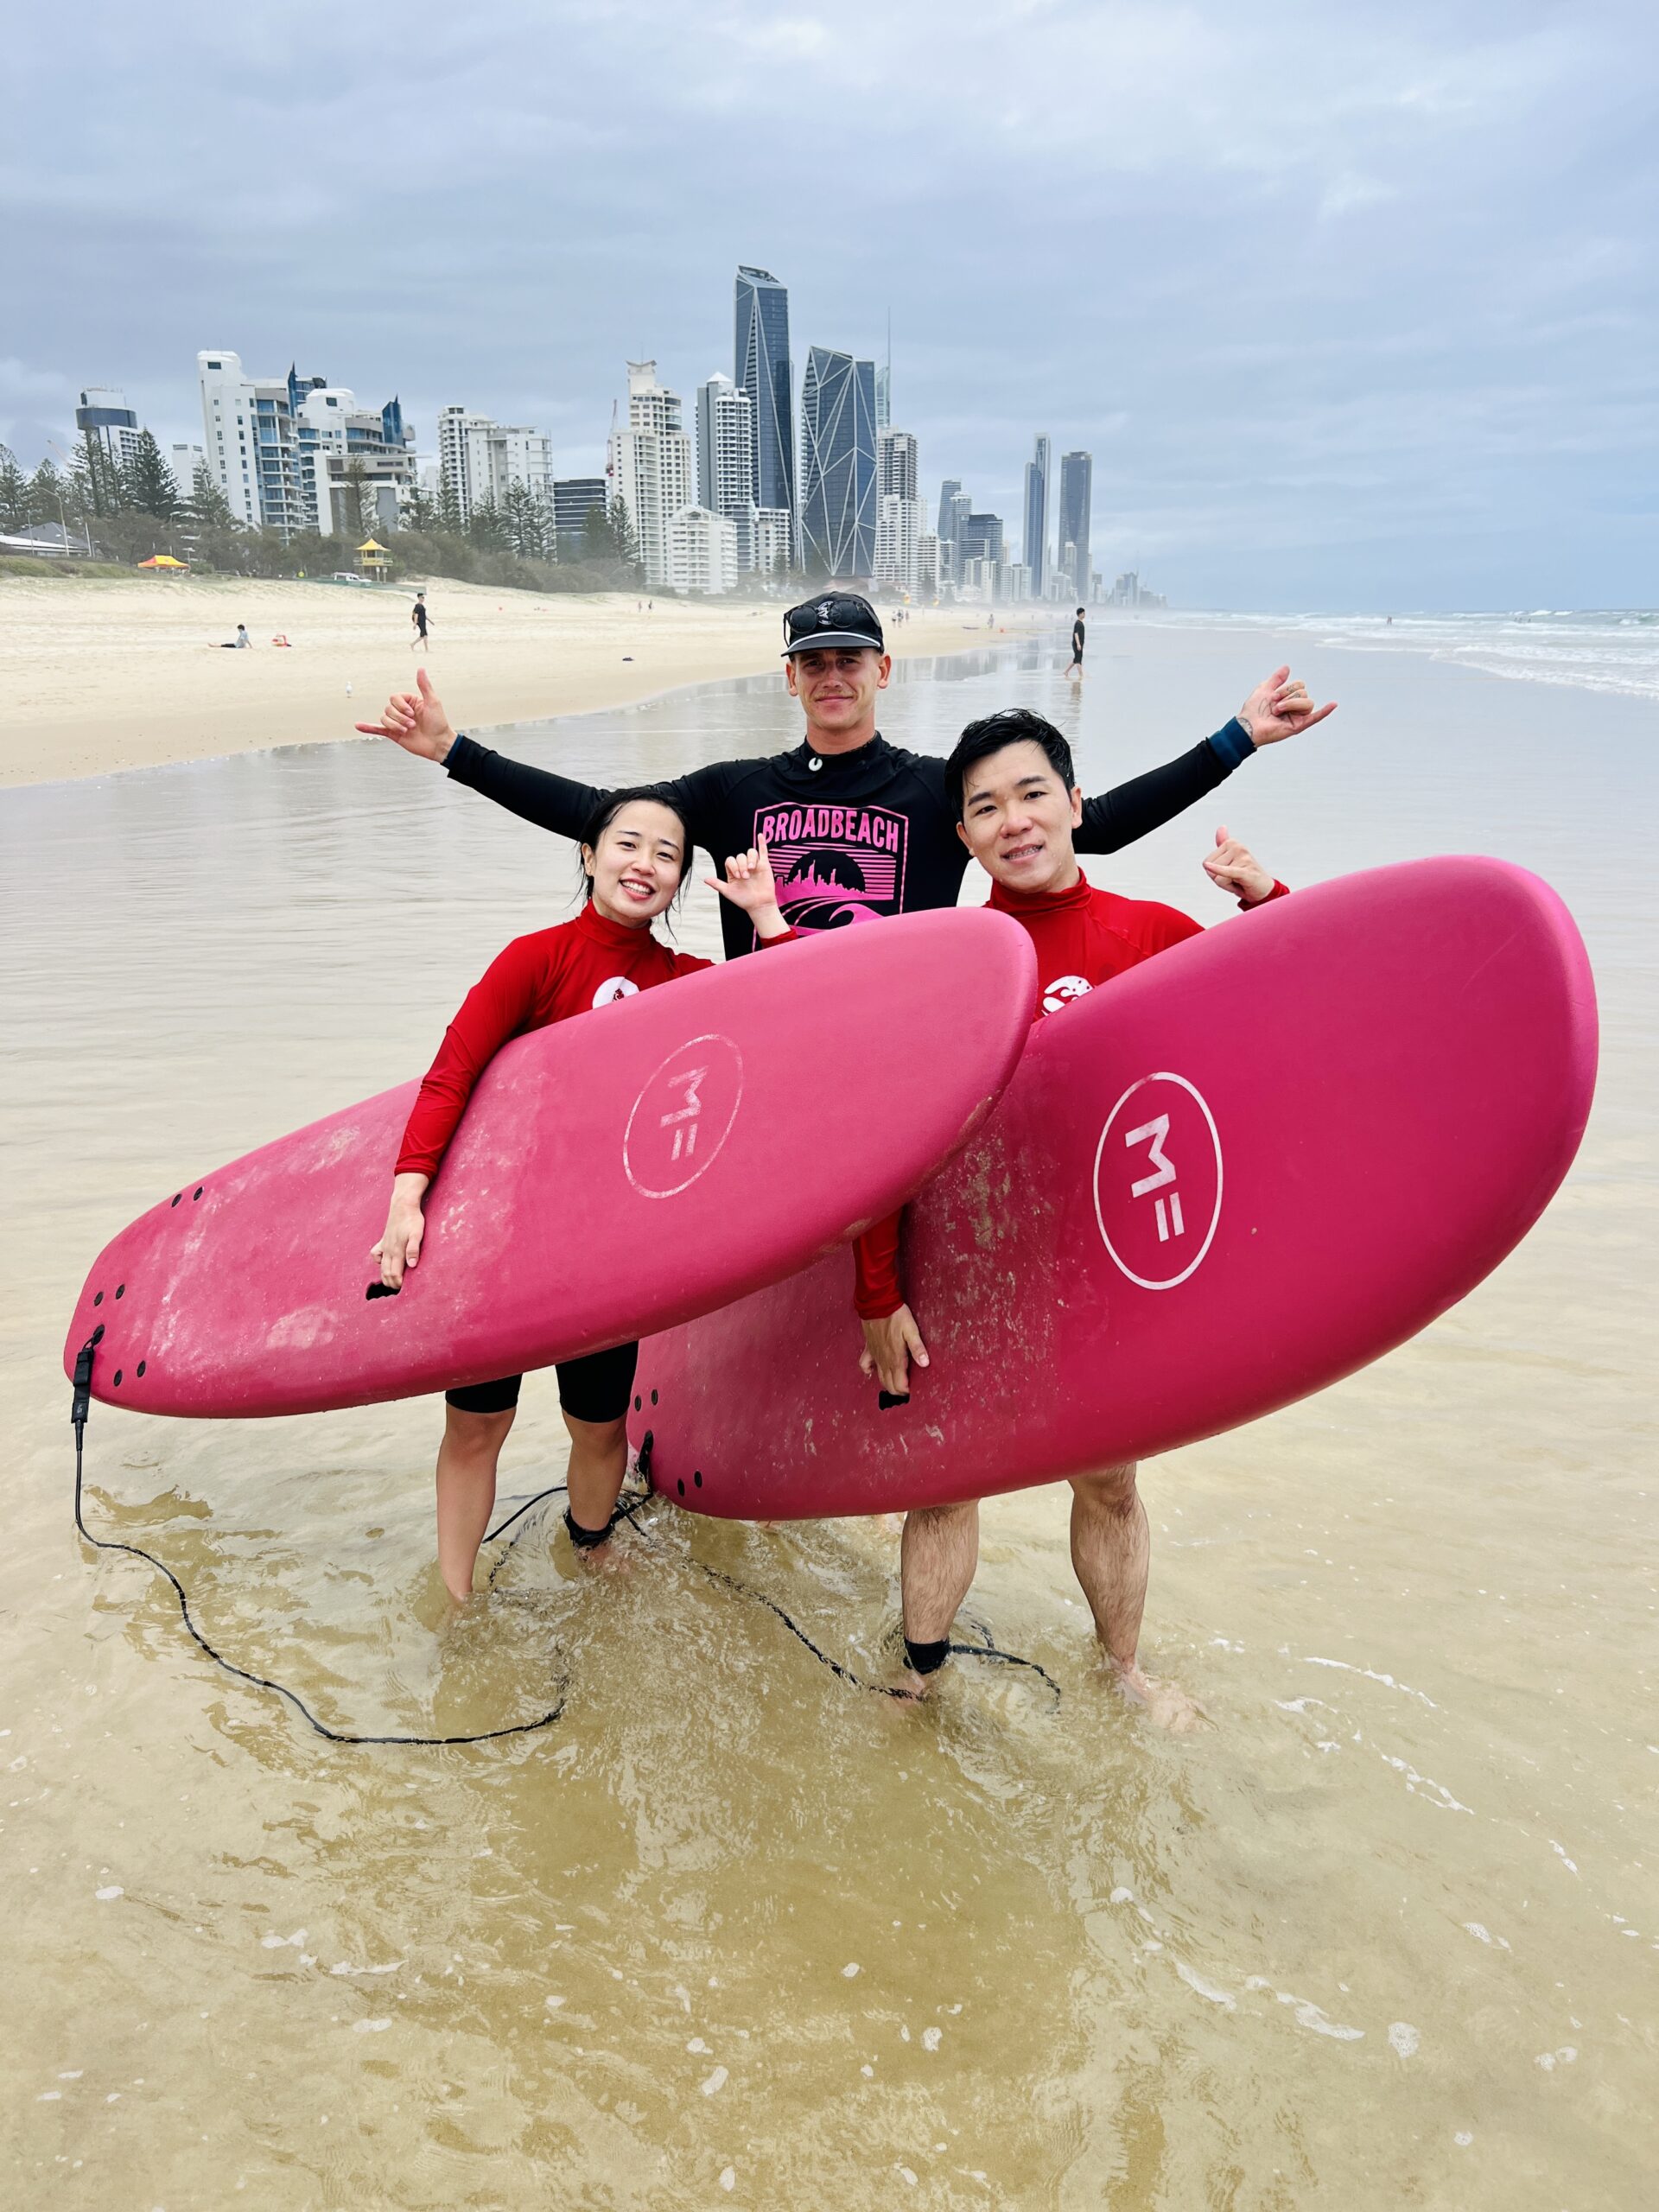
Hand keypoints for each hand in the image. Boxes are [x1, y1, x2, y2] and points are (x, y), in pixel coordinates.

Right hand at [355, 667, 456, 762]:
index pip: (394, 698)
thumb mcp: (433, 702)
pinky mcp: (394, 734)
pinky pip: (377, 729)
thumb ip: (424, 686)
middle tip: (412, 725)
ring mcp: (397, 723)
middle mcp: (402, 712)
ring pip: (384, 719)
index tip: (413, 713)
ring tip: (407, 731)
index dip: (401, 706)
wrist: (439, 744)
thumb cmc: (439, 723)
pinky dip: (367, 727)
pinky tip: (359, 726)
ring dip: (395, 725)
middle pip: (388, 709)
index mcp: (409, 702)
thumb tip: (420, 669)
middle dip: (400, 718)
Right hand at [371, 1173, 429, 1287]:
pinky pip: (375, 1254)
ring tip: (393, 1282)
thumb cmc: (412, 1219)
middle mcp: (388, 1250)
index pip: (394, 1273)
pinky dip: (378, 1262)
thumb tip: (412, 1265)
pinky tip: (384, 1263)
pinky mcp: (383, 1240)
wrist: (403, 1205)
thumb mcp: (417, 1233)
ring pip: (381, 1266)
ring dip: (385, 1276)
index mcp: (396, 1251)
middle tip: (400, 1288)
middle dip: (392, 1283)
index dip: (399, 1283)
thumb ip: (414, 1249)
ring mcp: (384, 1245)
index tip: (406, 1288)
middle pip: (386, 1272)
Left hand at [708, 838, 785, 935]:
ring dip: (750, 859)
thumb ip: (717, 884)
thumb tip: (705, 879)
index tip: (737, 876)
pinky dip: (762, 842)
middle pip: (740, 856)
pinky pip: (763, 851)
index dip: (733, 865)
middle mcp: (744, 866)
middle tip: (745, 877)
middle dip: (742, 865)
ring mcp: (754, 865)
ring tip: (752, 869)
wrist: (759, 905)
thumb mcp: (728, 892)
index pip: (730, 860)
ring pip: (750, 853)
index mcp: (734, 871)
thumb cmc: (744, 900)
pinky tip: (760, 836)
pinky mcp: (764, 865)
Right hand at [859, 1305, 928, 1397]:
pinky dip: (868, 1371)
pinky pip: (865, 1365)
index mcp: (896, 1358)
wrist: (877, 1304)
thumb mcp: (911, 1330)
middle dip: (898, 1391)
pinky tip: (872, 1372)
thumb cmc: (896, 1316)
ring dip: (886, 1384)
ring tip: (895, 1386)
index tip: (914, 1391)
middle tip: (906, 1390)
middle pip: (889, 1385)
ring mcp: (875, 1355)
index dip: (906, 1391)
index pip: (899, 1384)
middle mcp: (884, 1360)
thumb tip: (925, 1364)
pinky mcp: (869, 1348)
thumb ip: (918, 1348)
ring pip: (879, 1378)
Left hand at [1203, 825, 1275, 904]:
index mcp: (1231, 843)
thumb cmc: (1245, 875)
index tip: (1229, 873)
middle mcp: (1238, 847)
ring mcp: (1244, 858)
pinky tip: (1209, 866)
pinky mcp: (1247, 871)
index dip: (1215, 873)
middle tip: (1235, 879)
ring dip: (1227, 885)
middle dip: (1220, 880)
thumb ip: (1224, 843)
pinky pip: (1228, 872)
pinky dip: (1218, 871)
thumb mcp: (1231, 859)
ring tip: (1239, 881)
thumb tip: (1221, 827)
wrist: (1264, 889)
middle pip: (1211, 870)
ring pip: (1218, 877)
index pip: (1207, 863)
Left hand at [1236, 665, 1336, 746]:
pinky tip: (1333, 704)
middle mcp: (1294, 707)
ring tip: (1277, 711)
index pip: (1300, 685)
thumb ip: (1276, 679)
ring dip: (1291, 703)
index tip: (1273, 695)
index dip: (1287, 687)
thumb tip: (1287, 668)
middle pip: (1304, 692)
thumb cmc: (1253, 710)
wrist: (1247, 725)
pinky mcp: (1298, 726)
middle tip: (1274, 704)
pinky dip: (1325, 711)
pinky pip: (1315, 717)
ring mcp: (1297, 717)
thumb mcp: (1264, 689)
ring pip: (1307, 702)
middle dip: (1288, 695)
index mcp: (1288, 698)